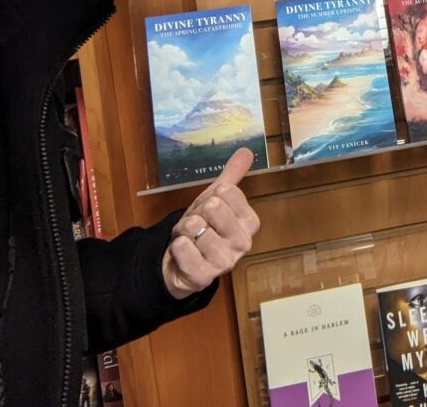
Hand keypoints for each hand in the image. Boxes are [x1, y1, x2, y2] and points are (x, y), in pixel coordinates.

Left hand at [162, 147, 260, 298]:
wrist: (182, 263)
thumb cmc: (203, 228)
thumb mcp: (216, 200)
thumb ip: (231, 176)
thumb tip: (246, 151)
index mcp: (250, 222)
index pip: (227, 191)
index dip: (210, 196)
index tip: (208, 210)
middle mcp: (243, 243)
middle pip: (213, 206)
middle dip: (196, 212)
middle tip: (197, 225)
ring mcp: (225, 261)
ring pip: (195, 226)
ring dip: (183, 230)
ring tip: (188, 239)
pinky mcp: (205, 277)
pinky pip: (183, 248)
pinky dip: (176, 247)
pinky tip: (183, 254)